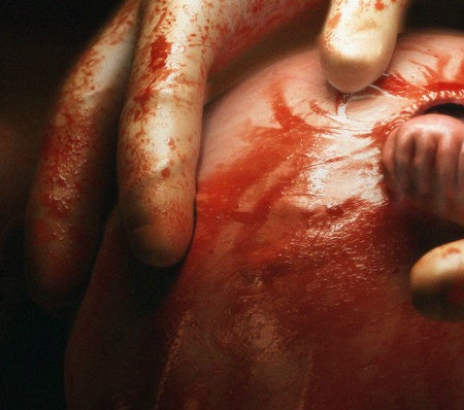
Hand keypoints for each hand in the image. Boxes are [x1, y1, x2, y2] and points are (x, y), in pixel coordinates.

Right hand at [25, 0, 408, 307]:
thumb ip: (369, 8)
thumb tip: (347, 71)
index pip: (164, 78)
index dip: (151, 164)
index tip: (157, 251)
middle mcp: (168, 18)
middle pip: (93, 101)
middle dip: (65, 196)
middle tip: (57, 291)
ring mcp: (168, 45)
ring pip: (97, 119)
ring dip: (75, 201)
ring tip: (67, 288)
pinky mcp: (185, 71)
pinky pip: (134, 127)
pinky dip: (117, 186)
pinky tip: (124, 245)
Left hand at [382, 112, 463, 204]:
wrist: (457, 128)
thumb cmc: (424, 147)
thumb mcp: (405, 148)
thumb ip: (393, 165)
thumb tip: (394, 195)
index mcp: (408, 132)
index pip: (401, 156)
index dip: (401, 178)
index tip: (402, 199)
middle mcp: (428, 129)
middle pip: (422, 158)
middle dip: (421, 181)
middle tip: (423, 201)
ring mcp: (450, 133)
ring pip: (445, 157)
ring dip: (444, 182)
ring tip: (445, 204)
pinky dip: (463, 177)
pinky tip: (461, 193)